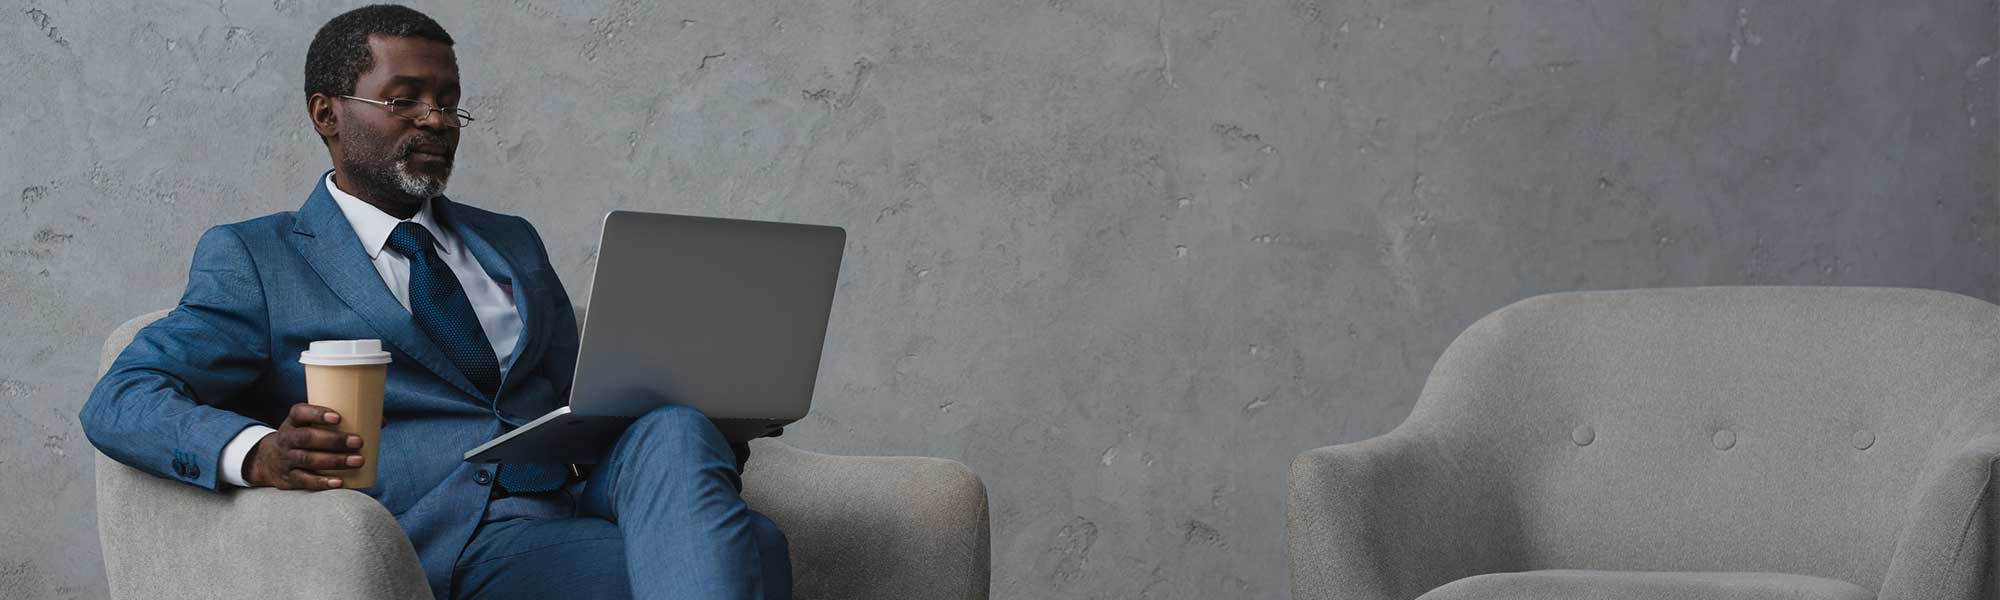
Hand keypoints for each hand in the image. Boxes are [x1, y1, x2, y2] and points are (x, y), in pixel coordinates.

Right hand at [243, 403, 364, 489]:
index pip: (300, 412)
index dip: (317, 414)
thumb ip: (342, 422)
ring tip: (359, 461)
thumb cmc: (303, 437)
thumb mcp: (311, 426)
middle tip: (358, 442)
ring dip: (335, 461)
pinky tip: (340, 482)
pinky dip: (322, 482)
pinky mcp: (288, 478)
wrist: (267, 460)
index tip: (338, 417)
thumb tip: (381, 422)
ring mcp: (286, 459)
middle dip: (334, 440)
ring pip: (309, 459)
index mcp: (293, 421)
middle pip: (307, 438)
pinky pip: (304, 480)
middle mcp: (287, 438)